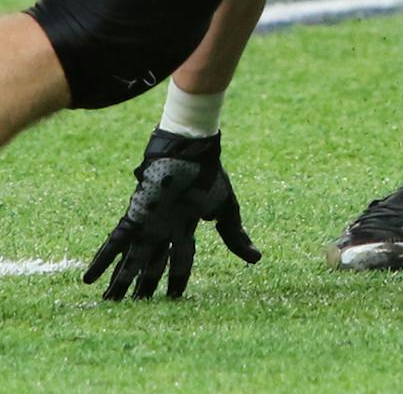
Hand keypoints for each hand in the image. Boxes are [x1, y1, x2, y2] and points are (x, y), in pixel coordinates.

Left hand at [83, 129, 260, 300]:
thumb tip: (257, 259)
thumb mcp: (226, 209)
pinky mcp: (133, 217)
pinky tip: (88, 279)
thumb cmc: (208, 177)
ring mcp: (147, 225)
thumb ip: (234, 236)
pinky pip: (114, 243)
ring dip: (119, 282)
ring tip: (108, 303)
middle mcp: (162, 230)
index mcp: (184, 227)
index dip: (177, 280)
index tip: (174, 299)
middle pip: (151, 265)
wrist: (190, 151)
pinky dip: (101, 261)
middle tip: (132, 309)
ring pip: (130, 261)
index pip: (180, 260)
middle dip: (143, 287)